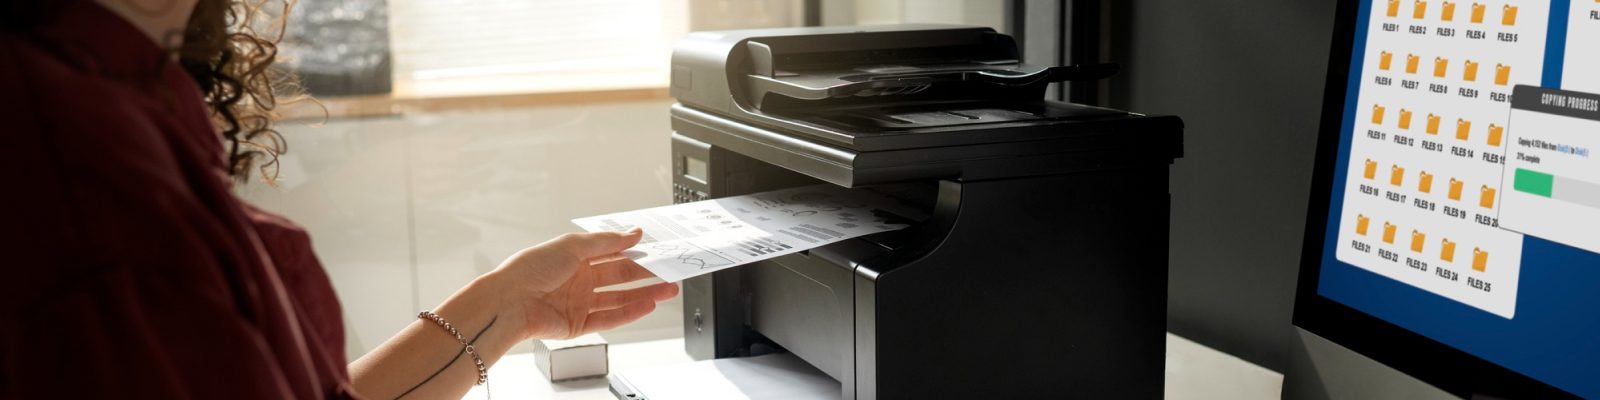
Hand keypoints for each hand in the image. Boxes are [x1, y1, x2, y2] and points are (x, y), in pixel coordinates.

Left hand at [484, 228, 677, 339]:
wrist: (509, 302)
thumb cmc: (530, 269)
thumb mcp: (572, 246)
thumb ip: (607, 241)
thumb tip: (633, 234)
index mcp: (575, 257)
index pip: (612, 253)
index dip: (634, 251)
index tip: (656, 249)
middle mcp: (579, 279)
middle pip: (620, 276)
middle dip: (646, 273)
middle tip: (669, 270)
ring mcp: (580, 302)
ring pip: (620, 298)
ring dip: (645, 294)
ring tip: (668, 289)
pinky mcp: (578, 324)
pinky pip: (610, 318)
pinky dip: (630, 312)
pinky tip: (647, 305)